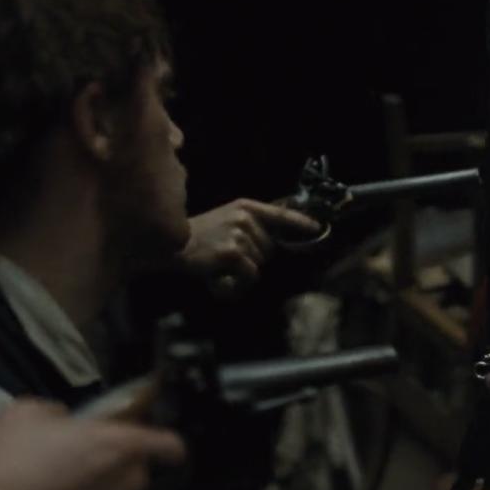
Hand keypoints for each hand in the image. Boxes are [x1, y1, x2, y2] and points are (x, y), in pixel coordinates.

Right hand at [0, 397, 185, 489]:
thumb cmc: (2, 463)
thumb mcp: (27, 414)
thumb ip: (63, 415)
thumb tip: (70, 423)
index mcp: (119, 445)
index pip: (170, 446)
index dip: (162, 447)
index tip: (150, 450)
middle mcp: (128, 484)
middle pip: (137, 478)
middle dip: (116, 477)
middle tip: (80, 479)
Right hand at [180, 199, 320, 295]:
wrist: (172, 244)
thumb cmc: (201, 236)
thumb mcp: (228, 219)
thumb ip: (253, 224)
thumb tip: (280, 233)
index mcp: (245, 207)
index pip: (280, 213)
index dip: (301, 222)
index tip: (318, 228)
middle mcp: (244, 217)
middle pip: (271, 247)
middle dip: (256, 256)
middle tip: (230, 255)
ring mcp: (239, 234)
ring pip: (261, 262)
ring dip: (245, 270)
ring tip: (223, 264)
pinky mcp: (233, 253)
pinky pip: (251, 275)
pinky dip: (239, 282)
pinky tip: (222, 277)